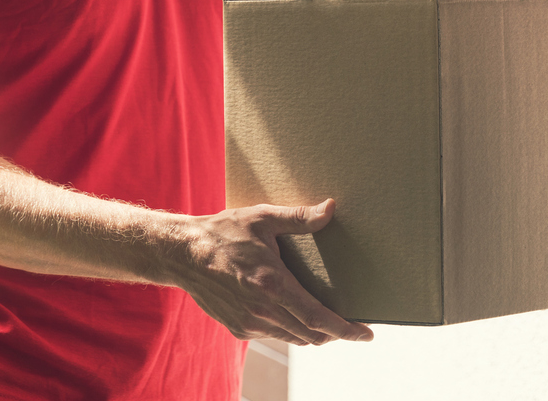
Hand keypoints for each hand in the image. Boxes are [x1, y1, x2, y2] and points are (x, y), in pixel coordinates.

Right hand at [172, 199, 373, 345]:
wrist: (181, 254)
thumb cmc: (223, 232)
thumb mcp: (262, 218)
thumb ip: (299, 217)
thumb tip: (330, 209)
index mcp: (272, 285)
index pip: (318, 318)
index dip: (345, 329)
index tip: (366, 334)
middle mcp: (262, 311)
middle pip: (311, 334)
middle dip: (334, 332)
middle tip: (350, 321)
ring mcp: (249, 323)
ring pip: (294, 338)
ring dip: (311, 331)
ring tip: (322, 314)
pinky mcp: (238, 328)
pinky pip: (274, 335)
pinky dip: (289, 328)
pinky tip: (289, 309)